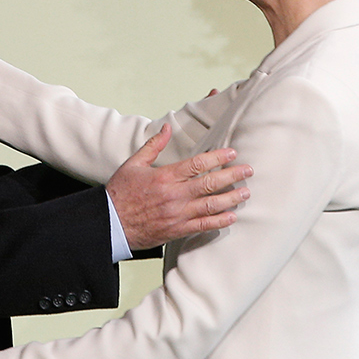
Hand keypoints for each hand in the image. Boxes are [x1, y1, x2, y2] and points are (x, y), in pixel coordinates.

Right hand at [106, 124, 251, 249]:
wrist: (111, 223)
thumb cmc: (121, 193)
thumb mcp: (133, 164)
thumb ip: (153, 146)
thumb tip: (166, 128)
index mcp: (165, 176)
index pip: (198, 164)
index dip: (218, 157)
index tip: (232, 153)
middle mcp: (174, 195)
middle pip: (210, 183)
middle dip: (232, 176)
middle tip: (248, 171)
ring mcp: (177, 214)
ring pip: (211, 205)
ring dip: (231, 198)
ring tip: (245, 193)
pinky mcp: (177, 230)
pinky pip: (203, 225)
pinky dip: (219, 221)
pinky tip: (231, 216)